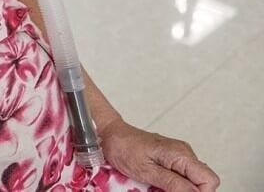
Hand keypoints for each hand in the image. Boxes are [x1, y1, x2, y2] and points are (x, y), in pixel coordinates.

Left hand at [99, 118, 219, 191]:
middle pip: (203, 182)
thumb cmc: (123, 148)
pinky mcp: (171, 159)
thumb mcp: (147, 170)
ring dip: (179, 189)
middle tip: (165, 191)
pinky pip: (181, 176)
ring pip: (192, 181)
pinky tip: (158, 183)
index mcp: (181, 154)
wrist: (111, 135)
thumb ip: (173, 183)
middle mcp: (183, 153)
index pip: (209, 180)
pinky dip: (173, 184)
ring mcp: (178, 155)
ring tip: (158, 187)